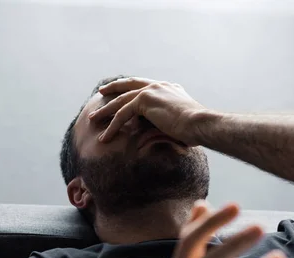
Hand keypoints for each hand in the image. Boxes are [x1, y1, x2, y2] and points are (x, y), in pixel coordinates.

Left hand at [88, 77, 206, 145]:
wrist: (200, 124)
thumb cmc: (197, 129)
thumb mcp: (183, 123)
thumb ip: (171, 122)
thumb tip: (169, 134)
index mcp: (169, 88)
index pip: (146, 85)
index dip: (132, 88)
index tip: (122, 91)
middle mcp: (159, 85)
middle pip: (130, 85)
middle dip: (114, 88)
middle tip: (102, 92)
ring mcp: (152, 90)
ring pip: (122, 100)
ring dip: (106, 111)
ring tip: (93, 119)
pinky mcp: (145, 100)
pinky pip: (123, 113)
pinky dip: (112, 126)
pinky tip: (105, 136)